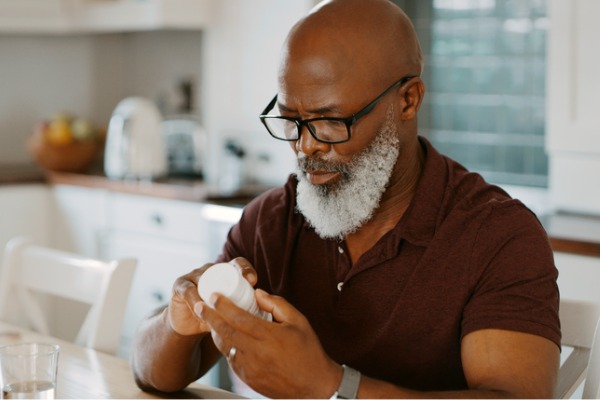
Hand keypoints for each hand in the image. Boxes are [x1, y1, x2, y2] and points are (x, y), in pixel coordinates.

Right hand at [168, 258, 257, 335]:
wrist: (189, 326)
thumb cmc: (216, 317)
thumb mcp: (233, 312)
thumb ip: (247, 309)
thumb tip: (270, 316)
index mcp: (226, 272)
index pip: (238, 264)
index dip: (246, 269)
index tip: (253, 281)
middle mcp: (211, 270)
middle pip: (222, 268)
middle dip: (232, 276)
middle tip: (242, 289)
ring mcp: (194, 275)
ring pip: (205, 279)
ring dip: (213, 293)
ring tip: (220, 307)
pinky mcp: (180, 285)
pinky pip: (189, 290)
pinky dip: (195, 300)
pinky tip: (201, 310)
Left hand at [196, 288, 341, 397]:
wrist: (315, 386)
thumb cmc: (308, 351)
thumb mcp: (298, 321)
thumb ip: (276, 304)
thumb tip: (257, 293)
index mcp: (269, 336)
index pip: (239, 318)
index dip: (223, 306)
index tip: (214, 296)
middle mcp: (257, 353)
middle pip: (226, 332)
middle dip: (210, 317)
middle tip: (199, 306)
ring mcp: (250, 368)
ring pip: (225, 347)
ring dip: (215, 333)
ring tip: (209, 321)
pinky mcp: (249, 379)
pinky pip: (232, 360)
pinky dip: (226, 348)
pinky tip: (226, 339)